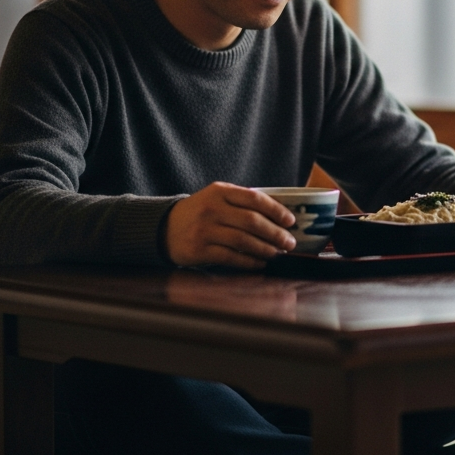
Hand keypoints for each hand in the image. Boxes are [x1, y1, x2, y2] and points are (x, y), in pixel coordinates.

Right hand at [164, 182, 296, 267]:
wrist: (164, 227)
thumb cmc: (200, 213)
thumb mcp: (217, 198)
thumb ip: (242, 203)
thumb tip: (279, 216)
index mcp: (220, 192)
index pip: (255, 198)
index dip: (276, 210)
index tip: (290, 221)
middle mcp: (212, 209)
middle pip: (252, 221)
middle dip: (275, 233)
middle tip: (290, 242)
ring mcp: (204, 230)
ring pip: (243, 240)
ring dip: (265, 249)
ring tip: (278, 253)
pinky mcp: (199, 250)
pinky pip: (231, 257)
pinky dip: (249, 261)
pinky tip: (261, 262)